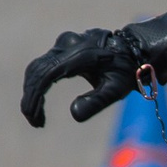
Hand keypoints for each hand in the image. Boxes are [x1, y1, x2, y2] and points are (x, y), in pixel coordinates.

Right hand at [19, 13, 166, 127]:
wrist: (135, 49)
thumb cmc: (128, 70)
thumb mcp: (116, 89)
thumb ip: (96, 101)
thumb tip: (74, 114)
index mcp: (79, 54)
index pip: (46, 75)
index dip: (35, 98)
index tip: (36, 120)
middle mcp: (68, 44)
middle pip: (37, 71)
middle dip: (31, 98)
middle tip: (35, 122)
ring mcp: (64, 43)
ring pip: (38, 67)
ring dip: (33, 92)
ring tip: (37, 118)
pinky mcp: (64, 47)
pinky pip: (44, 65)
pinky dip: (39, 84)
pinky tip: (41, 102)